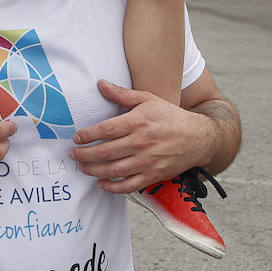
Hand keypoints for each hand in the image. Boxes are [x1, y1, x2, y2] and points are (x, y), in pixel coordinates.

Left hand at [67, 80, 207, 193]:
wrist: (198, 138)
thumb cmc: (170, 116)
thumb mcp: (148, 99)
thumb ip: (122, 93)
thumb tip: (100, 83)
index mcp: (138, 122)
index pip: (106, 130)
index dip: (88, 135)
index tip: (76, 137)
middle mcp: (141, 142)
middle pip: (106, 152)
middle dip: (85, 154)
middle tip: (73, 154)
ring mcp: (147, 161)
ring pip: (114, 170)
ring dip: (94, 170)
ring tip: (82, 166)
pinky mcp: (153, 175)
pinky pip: (129, 185)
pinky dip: (112, 187)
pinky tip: (101, 183)